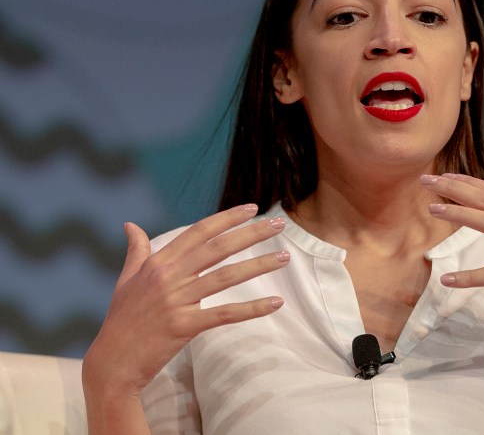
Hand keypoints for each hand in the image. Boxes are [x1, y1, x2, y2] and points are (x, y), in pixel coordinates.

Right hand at [83, 205, 289, 397]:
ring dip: (258, 265)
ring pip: (226, 276)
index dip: (227, 218)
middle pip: (218, 247)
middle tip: (278, 223)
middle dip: (251, 233)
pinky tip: (275, 302)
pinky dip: (252, 308)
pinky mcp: (184, 326)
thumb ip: (135, 251)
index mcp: (158, 262)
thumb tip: (130, 225)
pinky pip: (225, 313)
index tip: (252, 208)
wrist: (111, 363)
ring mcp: (177, 301)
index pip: (200, 231)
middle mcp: (168, 276)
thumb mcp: (126, 280)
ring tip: (284, 257)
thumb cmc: (121, 320)